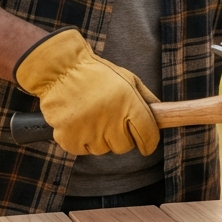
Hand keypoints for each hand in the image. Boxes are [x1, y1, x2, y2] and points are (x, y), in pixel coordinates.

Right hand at [14, 28, 159, 155]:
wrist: (60, 70)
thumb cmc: (97, 74)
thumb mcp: (128, 78)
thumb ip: (146, 98)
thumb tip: (161, 115)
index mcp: (129, 103)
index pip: (148, 135)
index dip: (149, 142)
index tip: (146, 144)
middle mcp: (111, 120)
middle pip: (125, 146)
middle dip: (122, 137)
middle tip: (112, 121)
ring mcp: (89, 131)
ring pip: (103, 149)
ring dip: (101, 139)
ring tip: (92, 117)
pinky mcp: (69, 139)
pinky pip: (83, 151)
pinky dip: (81, 141)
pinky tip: (79, 123)